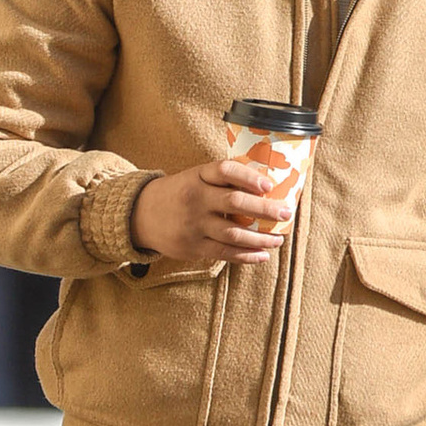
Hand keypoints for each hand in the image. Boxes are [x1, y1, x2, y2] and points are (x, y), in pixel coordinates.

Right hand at [130, 160, 292, 266]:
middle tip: (285, 213)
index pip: (225, 171)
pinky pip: (224, 252)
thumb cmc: (180, 193)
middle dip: (264, 209)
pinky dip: (246, 255)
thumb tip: (266, 186)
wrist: (141, 214)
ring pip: (233, 233)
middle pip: (234, 203)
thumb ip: (222, 180)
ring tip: (278, 239)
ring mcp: (193, 224)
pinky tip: (262, 255)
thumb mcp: (195, 178)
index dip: (248, 177)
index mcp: (197, 176)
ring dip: (260, 238)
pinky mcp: (192, 246)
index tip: (268, 185)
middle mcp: (195, 199)